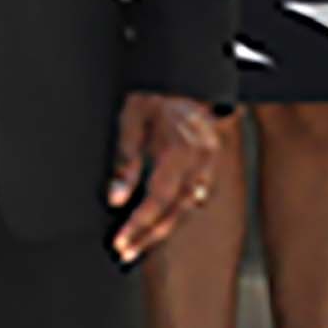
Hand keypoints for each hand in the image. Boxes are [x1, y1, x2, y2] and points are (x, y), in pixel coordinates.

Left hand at [107, 91, 228, 263]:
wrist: (187, 76)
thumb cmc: (156, 93)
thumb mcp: (132, 119)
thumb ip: (125, 160)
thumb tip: (117, 198)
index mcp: (180, 151)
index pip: (158, 199)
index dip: (139, 224)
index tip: (121, 241)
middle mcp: (200, 162)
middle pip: (176, 212)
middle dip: (149, 236)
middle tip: (126, 252)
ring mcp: (209, 164)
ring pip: (187, 209)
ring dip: (163, 230)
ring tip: (139, 245)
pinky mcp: (210, 164)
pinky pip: (194, 197)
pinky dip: (177, 213)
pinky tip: (162, 223)